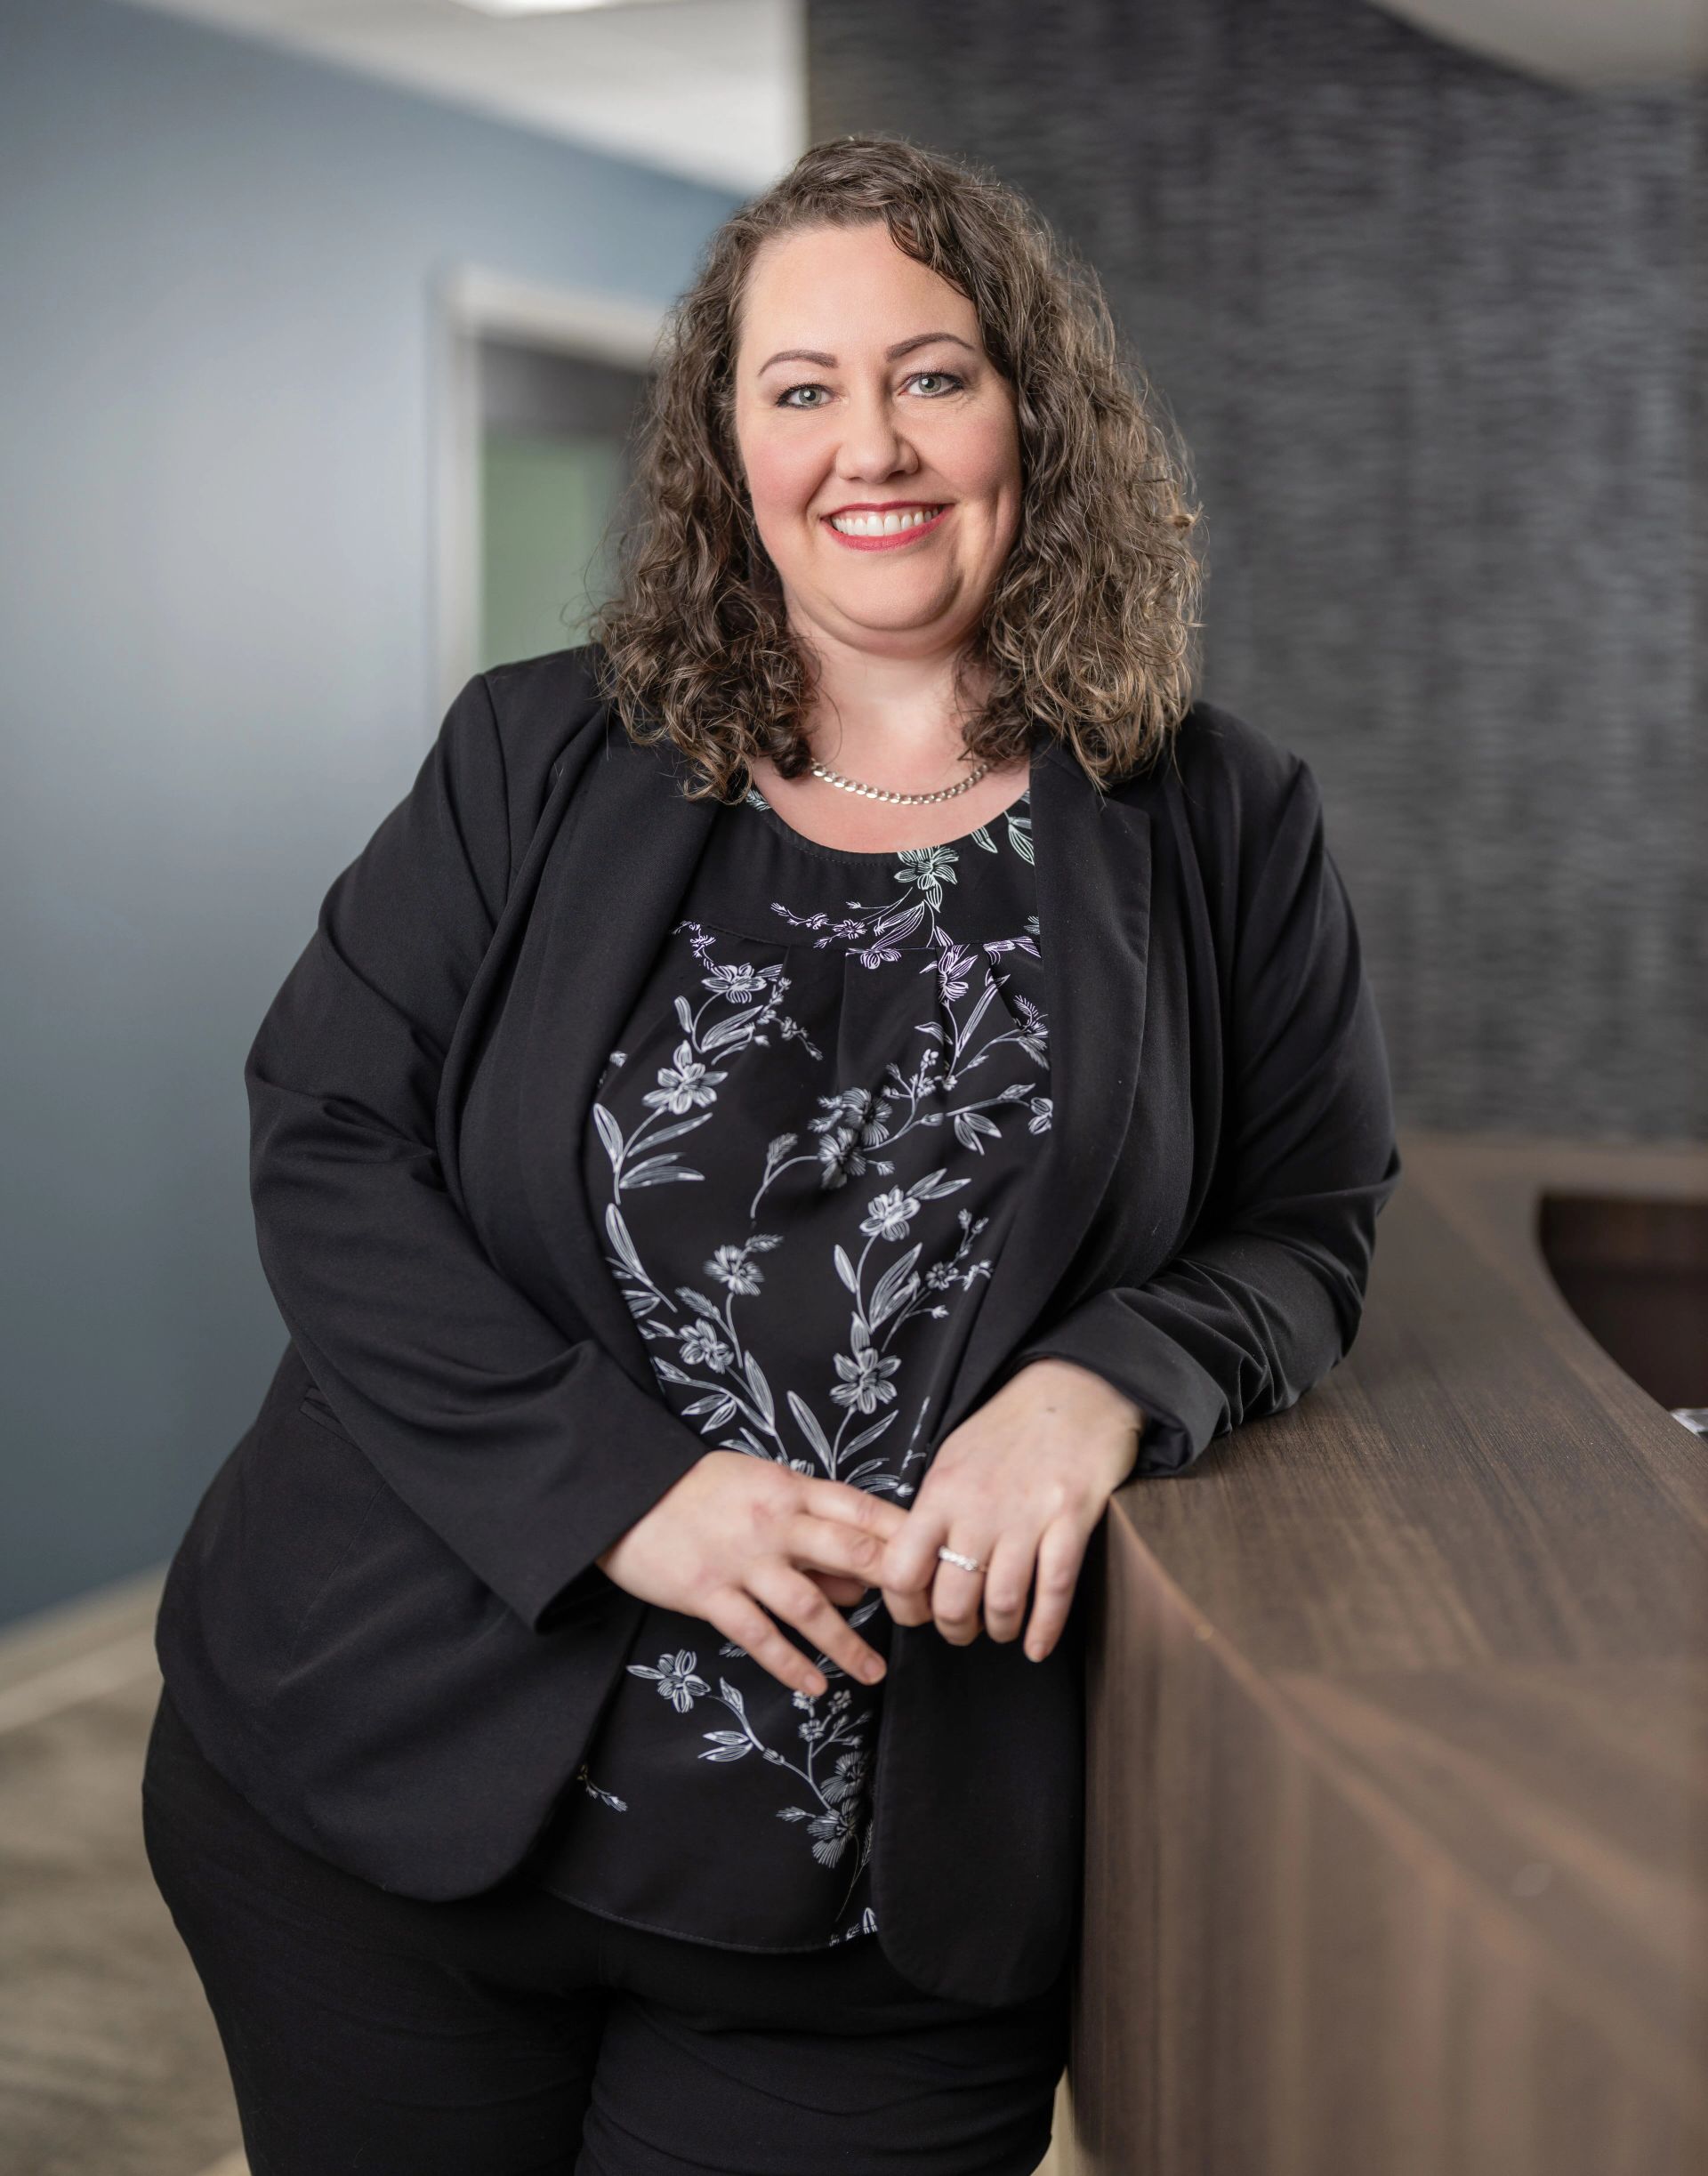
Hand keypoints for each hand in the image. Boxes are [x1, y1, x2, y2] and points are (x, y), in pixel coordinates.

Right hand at [597, 1451, 906, 1697]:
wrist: (623, 1495)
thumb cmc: (697, 1490)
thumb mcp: (759, 1485)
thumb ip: (808, 1524)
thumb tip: (858, 1575)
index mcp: (789, 1488)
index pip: (861, 1508)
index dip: (903, 1534)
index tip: (937, 1559)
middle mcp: (773, 1522)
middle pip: (848, 1552)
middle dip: (892, 1587)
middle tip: (924, 1617)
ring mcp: (742, 1560)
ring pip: (808, 1605)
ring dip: (846, 1643)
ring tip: (875, 1672)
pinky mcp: (709, 1593)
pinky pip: (759, 1636)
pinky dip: (790, 1664)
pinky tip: (815, 1686)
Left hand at [878, 1359, 1142, 1662]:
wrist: (1073, 1389)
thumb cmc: (1009, 1427)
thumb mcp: (953, 1458)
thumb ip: (935, 1510)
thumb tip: (916, 1564)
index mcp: (941, 1492)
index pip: (900, 1568)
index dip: (904, 1606)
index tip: (917, 1613)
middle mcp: (978, 1508)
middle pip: (952, 1598)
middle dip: (955, 1629)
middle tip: (962, 1630)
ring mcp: (1027, 1516)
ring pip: (1002, 1602)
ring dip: (998, 1629)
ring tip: (1000, 1629)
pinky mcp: (1071, 1519)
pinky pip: (1055, 1590)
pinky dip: (1045, 1628)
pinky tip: (1038, 1645)